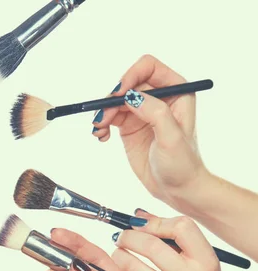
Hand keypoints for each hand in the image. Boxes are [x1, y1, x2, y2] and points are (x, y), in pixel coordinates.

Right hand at [91, 54, 209, 207]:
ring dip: (103, 113)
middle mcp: (158, 98)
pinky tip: (101, 136)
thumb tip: (132, 96)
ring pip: (114, 100)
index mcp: (176, 92)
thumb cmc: (183, 164)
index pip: (149, 68)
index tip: (118, 94)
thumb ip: (155, 112)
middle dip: (112, 99)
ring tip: (100, 130)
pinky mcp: (129, 126)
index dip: (130, 76)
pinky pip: (109, 116)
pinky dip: (101, 124)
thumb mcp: (172, 138)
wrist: (177, 188)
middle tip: (104, 118)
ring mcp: (142, 112)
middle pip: (127, 84)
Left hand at [111, 210, 240, 270]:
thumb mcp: (199, 260)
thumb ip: (172, 236)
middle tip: (121, 237)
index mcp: (206, 261)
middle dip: (128, 236)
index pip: (181, 227)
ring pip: (132, 266)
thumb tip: (139, 215)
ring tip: (119, 253)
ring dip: (118, 255)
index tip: (141, 225)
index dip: (155, 222)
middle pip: (150, 246)